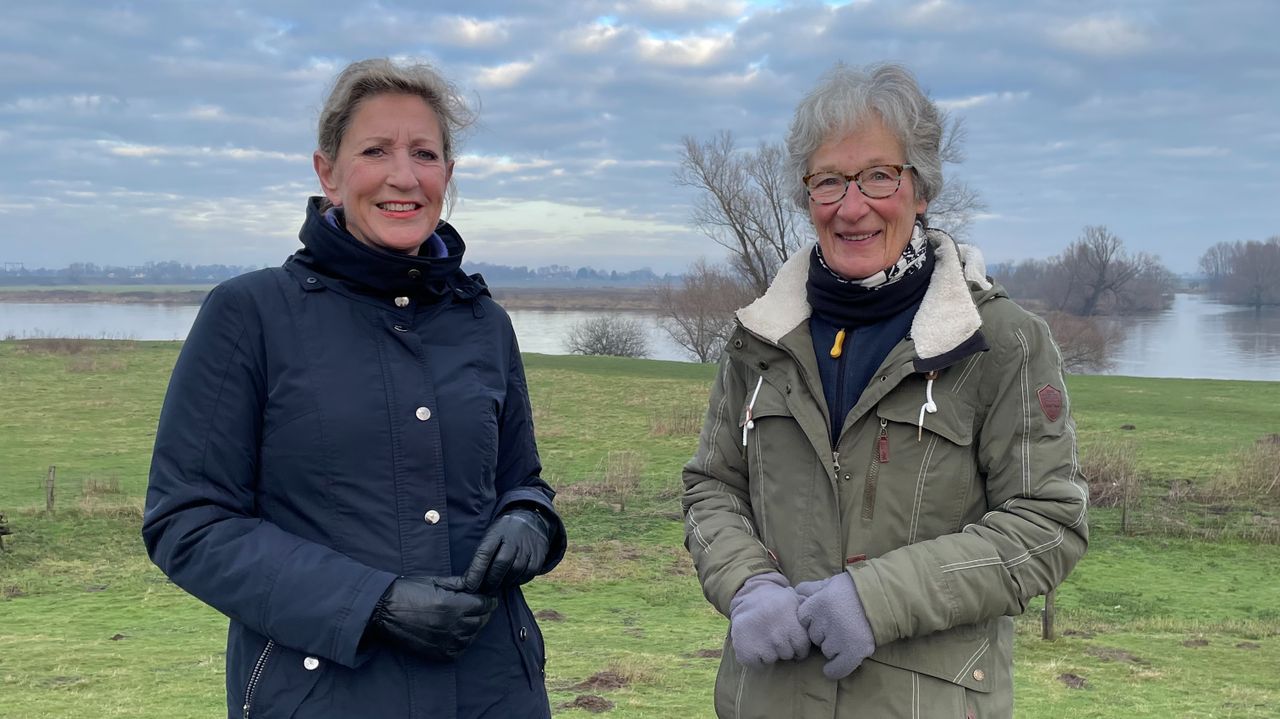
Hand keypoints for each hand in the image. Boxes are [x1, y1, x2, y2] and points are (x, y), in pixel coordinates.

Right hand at [366, 576, 497, 659]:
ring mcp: (447, 642)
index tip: (487, 598)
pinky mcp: (439, 654)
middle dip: (482, 612)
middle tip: (477, 606)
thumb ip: (460, 584)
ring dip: (473, 627)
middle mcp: (454, 626)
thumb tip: (477, 584)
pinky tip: (456, 631)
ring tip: (465, 618)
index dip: (488, 600)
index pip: (485, 605)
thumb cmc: (408, 591)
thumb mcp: (436, 581)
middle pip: (481, 621)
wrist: (384, 610)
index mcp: (454, 605)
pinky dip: (462, 641)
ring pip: (473, 635)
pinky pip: (460, 649)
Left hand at [462, 507, 551, 593]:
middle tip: (484, 589)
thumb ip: (481, 555)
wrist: (530, 520)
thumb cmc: (503, 533)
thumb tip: (467, 581)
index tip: (469, 586)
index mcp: (497, 532)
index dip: (476, 572)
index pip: (484, 554)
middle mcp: (514, 538)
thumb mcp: (490, 535)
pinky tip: (512, 580)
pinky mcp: (539, 555)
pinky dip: (518, 581)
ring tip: (497, 585)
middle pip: (501, 564)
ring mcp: (528, 546)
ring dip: (504, 582)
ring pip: (515, 571)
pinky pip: (528, 574)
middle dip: (490, 581)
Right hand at [728, 572, 810, 667]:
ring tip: (763, 636)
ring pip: (772, 659)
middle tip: (775, 634)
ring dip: (769, 652)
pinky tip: (753, 643)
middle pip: (787, 654)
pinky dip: (754, 658)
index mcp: (793, 625)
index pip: (802, 648)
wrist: (747, 597)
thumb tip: (821, 616)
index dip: (797, 645)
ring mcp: (763, 645)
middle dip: (783, 648)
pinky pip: (757, 664)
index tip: (790, 638)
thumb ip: (808, 610)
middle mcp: (779, 636)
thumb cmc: (775, 601)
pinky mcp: (747, 652)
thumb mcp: (794, 600)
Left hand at [795, 572, 875, 679]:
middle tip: (839, 625)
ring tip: (848, 635)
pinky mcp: (854, 652)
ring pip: (826, 651)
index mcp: (817, 604)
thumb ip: (809, 588)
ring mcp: (839, 638)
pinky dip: (835, 669)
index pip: (803, 620)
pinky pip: (836, 669)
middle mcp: (825, 622)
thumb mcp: (829, 582)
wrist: (883, 596)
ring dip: (834, 647)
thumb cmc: (854, 589)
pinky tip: (836, 665)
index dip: (813, 620)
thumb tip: (793, 592)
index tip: (824, 617)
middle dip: (823, 633)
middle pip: (814, 636)